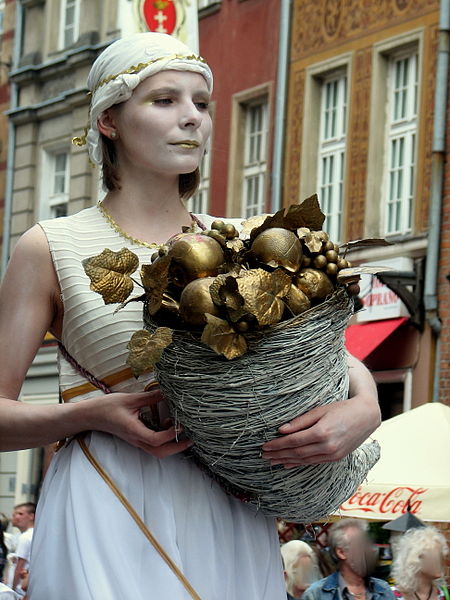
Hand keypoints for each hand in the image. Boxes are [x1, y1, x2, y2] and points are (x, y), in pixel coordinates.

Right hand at [85, 387, 192, 457]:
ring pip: (157, 450)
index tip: (181, 424)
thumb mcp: (130, 398)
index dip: (171, 434)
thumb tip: (168, 392)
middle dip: (177, 448)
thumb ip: (150, 397)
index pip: (156, 439)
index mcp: (134, 431)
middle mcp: (136, 439)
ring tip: (182, 429)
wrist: (90, 416)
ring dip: (171, 443)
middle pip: (160, 452)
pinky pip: (152, 443)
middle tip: (191, 438)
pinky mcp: (135, 437)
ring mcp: (136, 440)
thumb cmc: (107, 407)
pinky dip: (164, 437)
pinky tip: (167, 423)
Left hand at [262, 355, 379, 466]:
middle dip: (279, 454)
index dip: (277, 444)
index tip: (265, 446)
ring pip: (304, 460)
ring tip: (273, 461)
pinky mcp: (336, 458)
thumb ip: (300, 421)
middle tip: (264, 456)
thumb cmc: (342, 408)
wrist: (366, 416)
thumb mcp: (320, 410)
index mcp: (322, 432)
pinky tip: (288, 464)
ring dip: (286, 461)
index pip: (293, 441)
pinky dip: (299, 464)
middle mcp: (327, 446)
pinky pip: (313, 462)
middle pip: (296, 452)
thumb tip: (281, 430)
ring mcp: (332, 454)